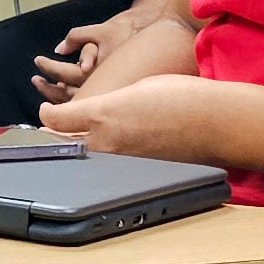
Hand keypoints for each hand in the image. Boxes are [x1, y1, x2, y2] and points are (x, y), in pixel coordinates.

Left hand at [31, 9, 141, 106]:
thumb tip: (59, 49)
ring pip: (79, 103)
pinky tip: (72, 91)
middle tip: (37, 80)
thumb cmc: (131, 32)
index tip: (38, 61)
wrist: (162, 37)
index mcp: (97, 70)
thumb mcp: (100, 30)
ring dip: (60, 96)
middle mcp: (104, 88)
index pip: (63, 74)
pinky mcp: (119, 98)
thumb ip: (76, 37)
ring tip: (49, 86)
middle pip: (67, 95)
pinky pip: (93, 105)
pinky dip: (78, 100)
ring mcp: (111, 95)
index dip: (48, 68)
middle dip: (48, 89)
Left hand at [44, 73, 223, 160]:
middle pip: (64, 146)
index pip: (55, 120)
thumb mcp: (137, 87)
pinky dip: (106, 161)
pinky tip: (114, 151)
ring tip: (81, 139)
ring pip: (86, 159)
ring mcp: (121, 163)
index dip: (47, 115)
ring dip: (80, 150)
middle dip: (57, 137)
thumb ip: (108, 103)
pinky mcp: (137, 176)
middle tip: (56, 129)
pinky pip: (110, 169)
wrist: (217, 123)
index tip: (47, 112)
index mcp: (102, 114)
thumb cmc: (183, 98)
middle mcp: (106, 142)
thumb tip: (97, 113)